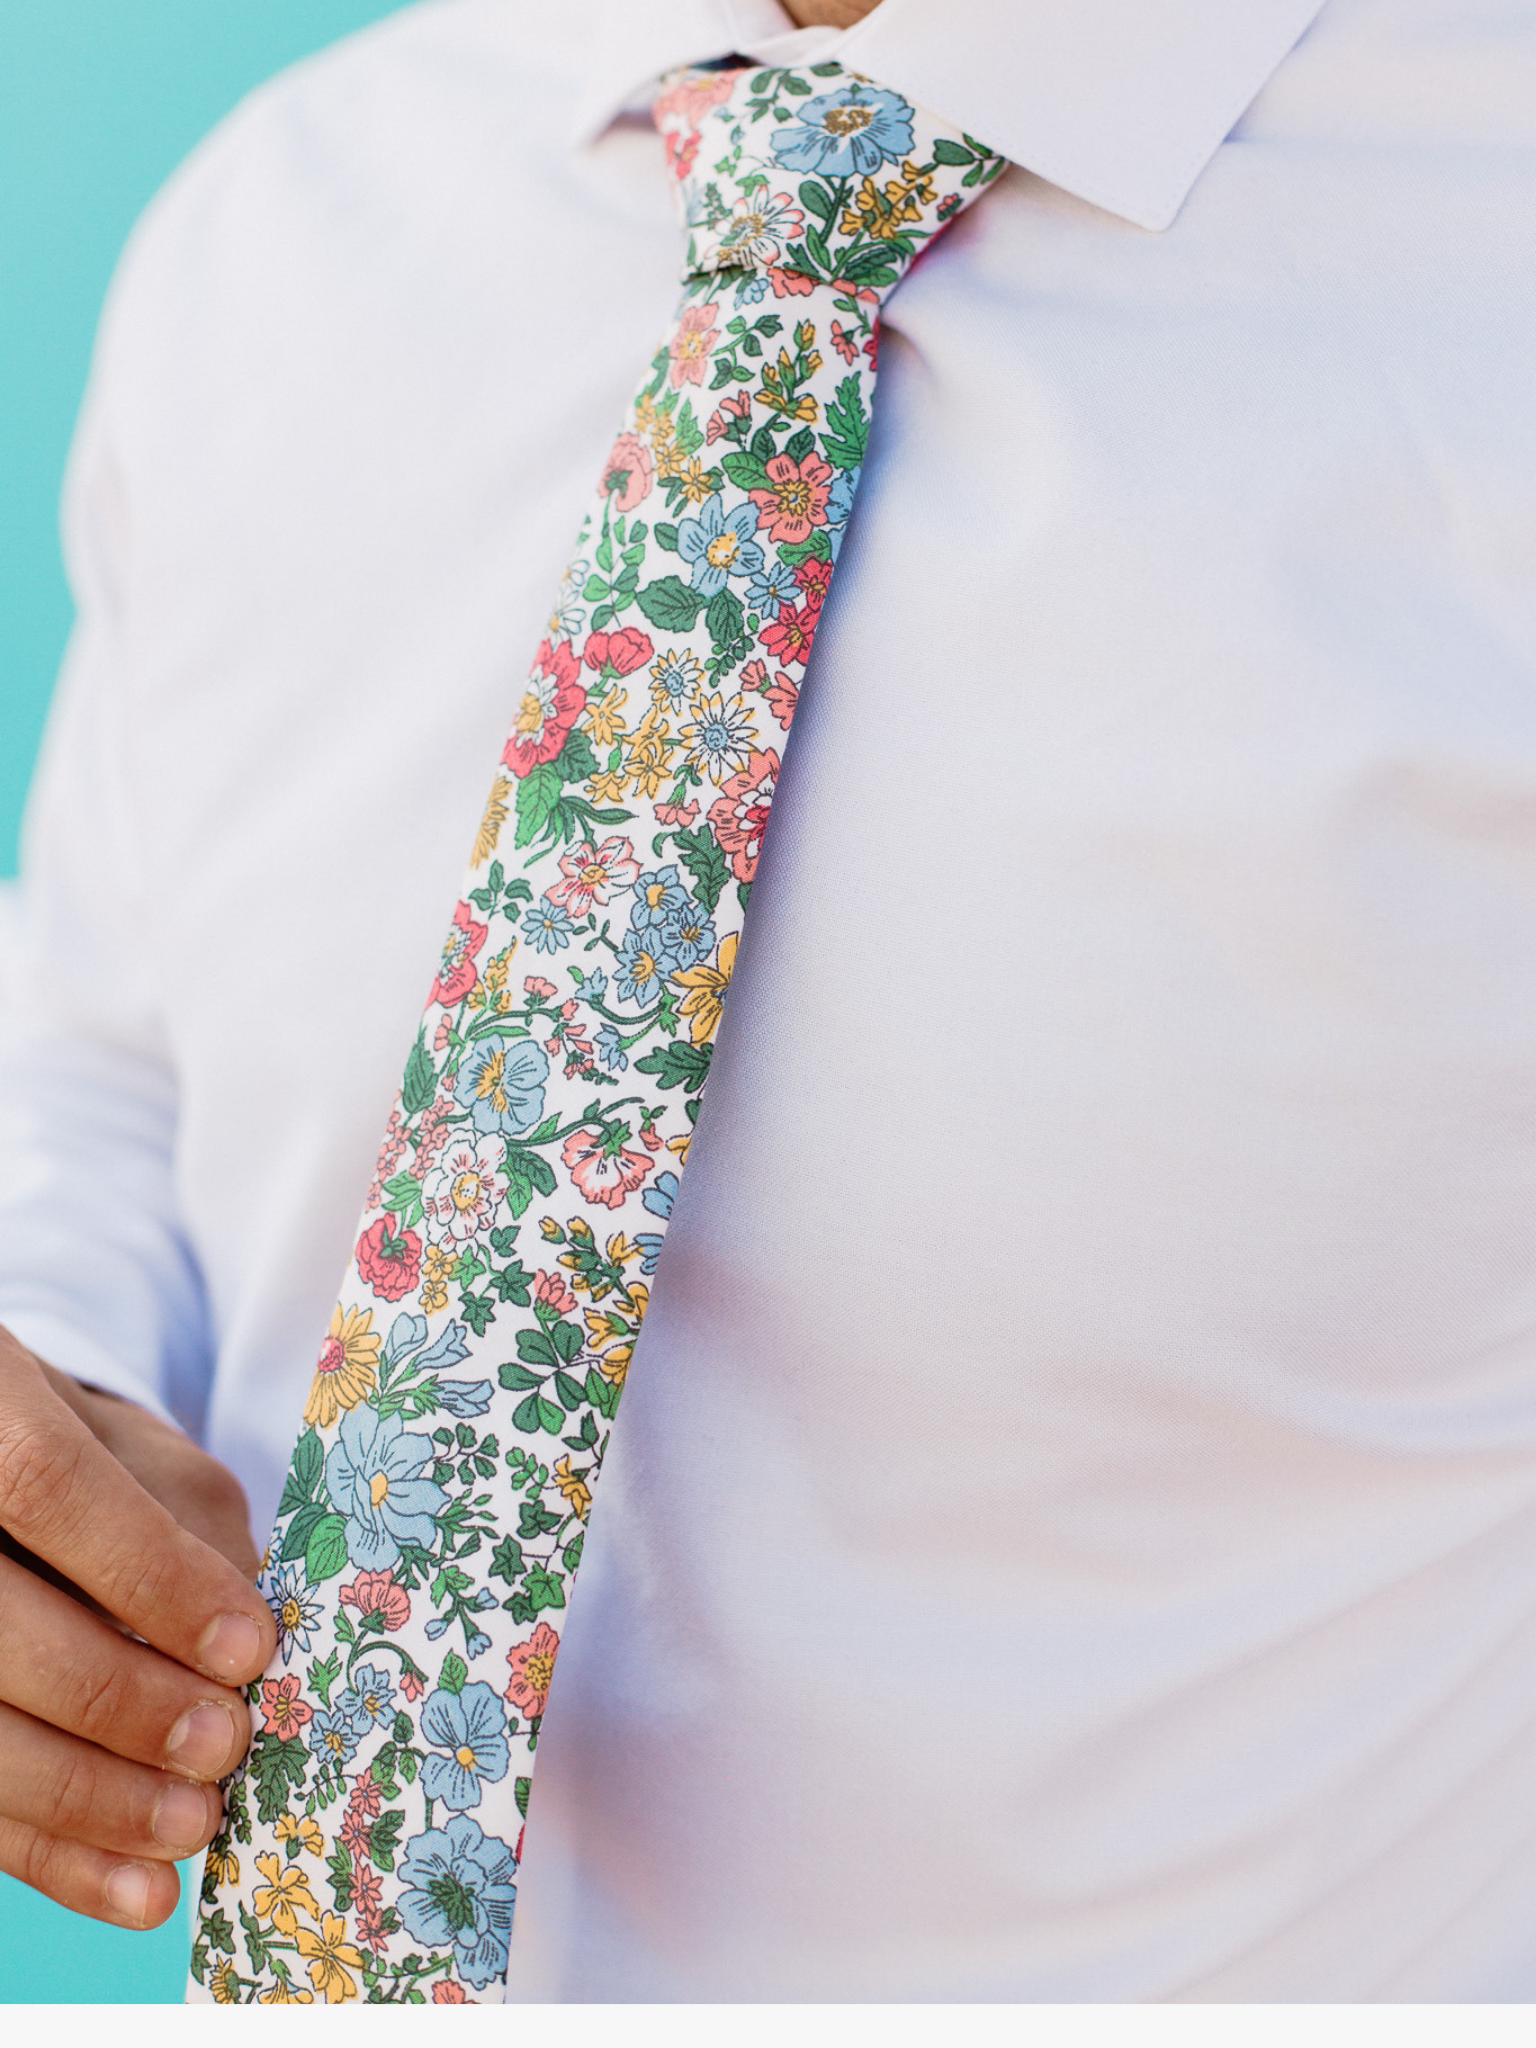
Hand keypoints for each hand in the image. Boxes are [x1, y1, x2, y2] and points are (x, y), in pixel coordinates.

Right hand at [0, 1325, 275, 1929]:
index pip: (49, 1486)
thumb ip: (189, 1523)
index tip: (246, 1648)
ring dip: (87, 1799)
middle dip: (121, 1701)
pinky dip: (54, 1855)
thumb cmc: (82, 1454)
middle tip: (225, 1747)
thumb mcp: (143, 1452)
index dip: (148, 1574)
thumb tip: (245, 1640)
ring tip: (192, 1827)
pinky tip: (134, 1889)